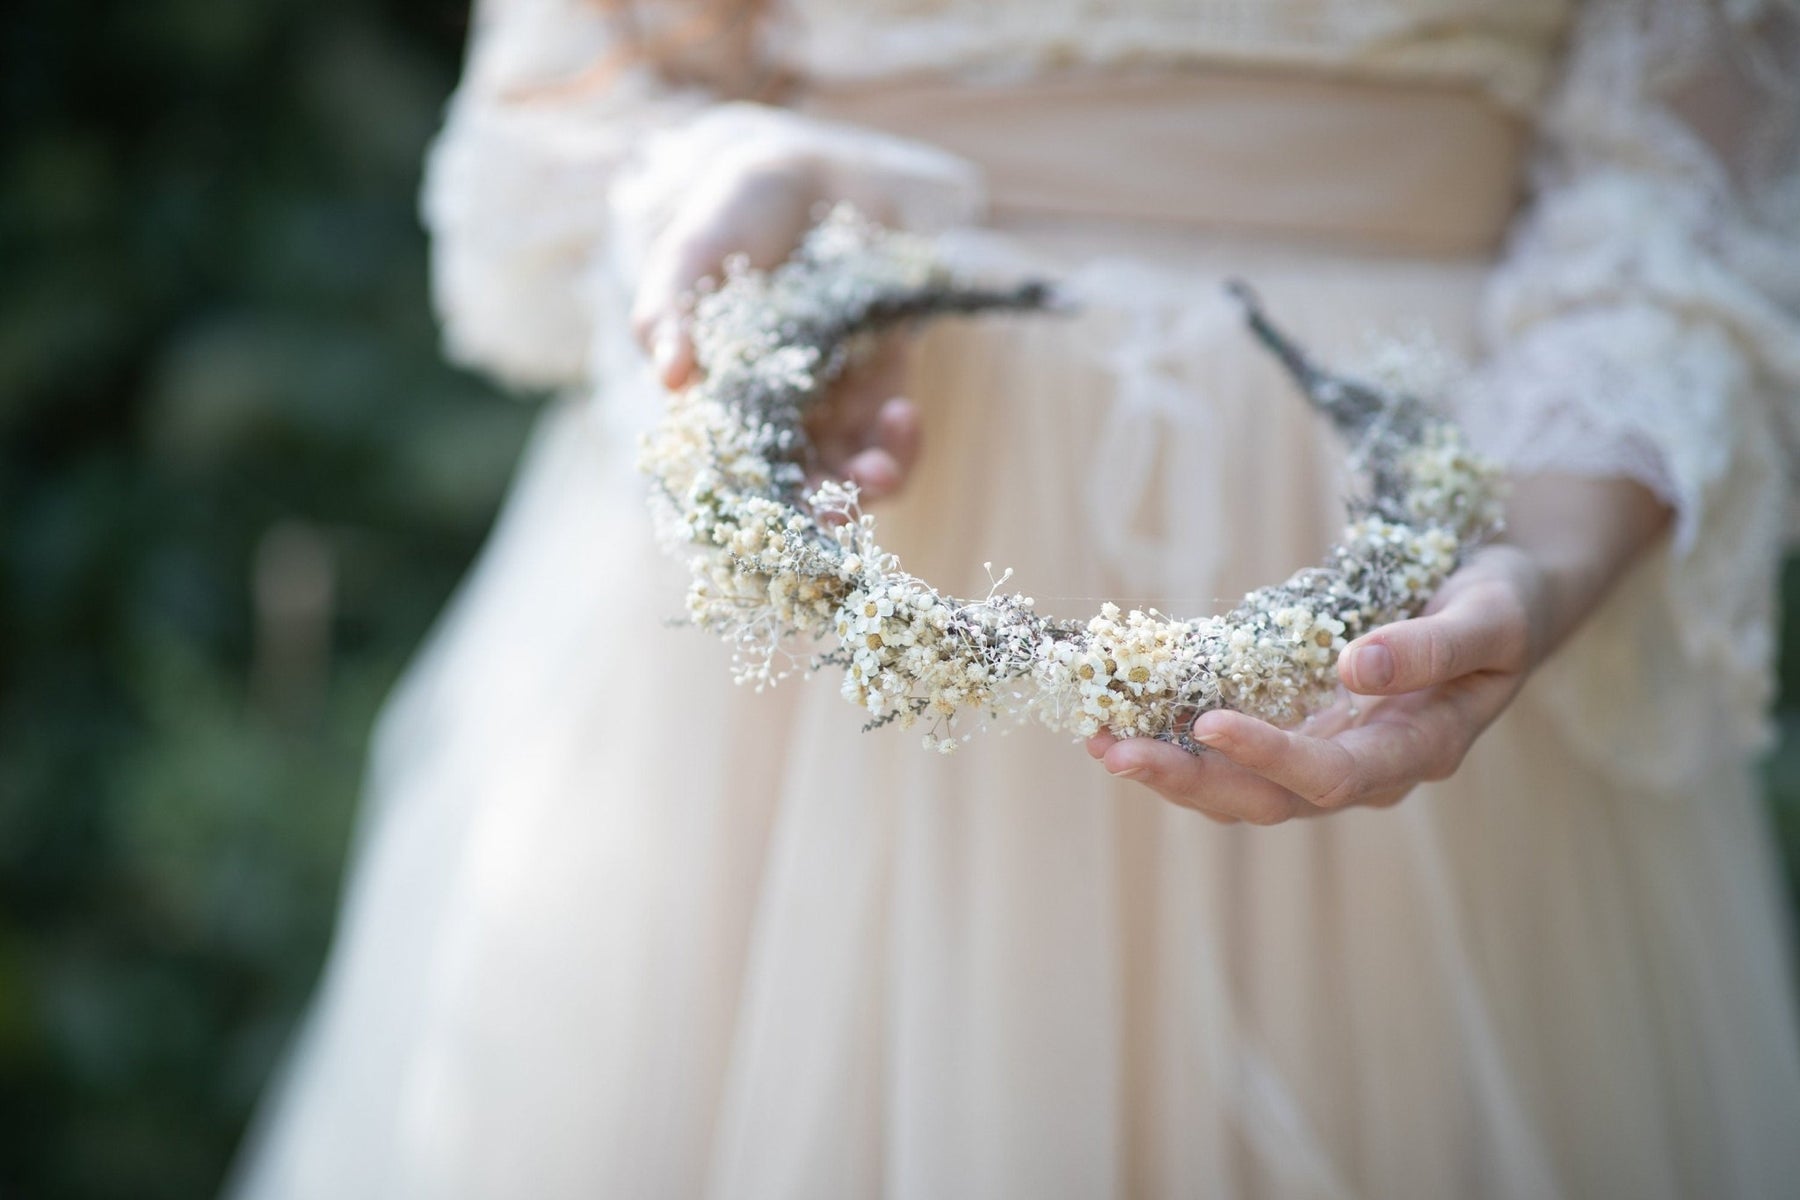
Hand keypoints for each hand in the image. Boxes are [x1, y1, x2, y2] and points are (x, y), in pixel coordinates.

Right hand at [631, 148, 921, 501]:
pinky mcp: (885, 383)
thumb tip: (671, 375)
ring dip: (869, 486)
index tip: (769, 515)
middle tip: (836, 508)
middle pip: (796, 487)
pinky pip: (895, 436)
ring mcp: (832, 403)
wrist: (811, 176)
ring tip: (878, 473)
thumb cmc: (735, 214)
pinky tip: (903, 417)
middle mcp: (775, 413)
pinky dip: (902, 442)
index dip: (749, 504)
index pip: (730, 472)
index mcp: (720, 399)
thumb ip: (671, 310)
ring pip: (851, 474)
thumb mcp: (692, 253)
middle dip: (819, 509)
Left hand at [1086, 544, 1545, 823]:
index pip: (1331, 776)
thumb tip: (1358, 667)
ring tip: (1099, 741)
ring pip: (1242, 791)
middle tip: (1112, 749)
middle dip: (1188, 780)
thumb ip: (1434, 646)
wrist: (1511, 606)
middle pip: (1268, 801)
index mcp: (1418, 750)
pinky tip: (1128, 720)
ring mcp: (1332, 757)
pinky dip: (1182, 744)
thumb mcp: (1489, 615)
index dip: (1269, 757)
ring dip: (1171, 772)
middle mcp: (1367, 770)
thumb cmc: (1506, 604)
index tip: (1208, 723)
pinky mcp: (1305, 734)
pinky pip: (1237, 756)